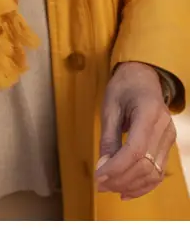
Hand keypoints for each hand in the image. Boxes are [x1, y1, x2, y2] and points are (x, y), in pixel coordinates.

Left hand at [95, 61, 176, 199]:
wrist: (143, 76)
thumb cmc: (124, 87)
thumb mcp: (110, 106)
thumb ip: (108, 138)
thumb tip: (103, 167)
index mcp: (149, 112)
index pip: (135, 150)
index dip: (116, 168)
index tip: (98, 177)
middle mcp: (164, 126)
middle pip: (145, 165)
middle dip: (121, 179)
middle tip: (100, 184)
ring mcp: (169, 137)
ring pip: (153, 173)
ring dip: (131, 186)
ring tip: (110, 188)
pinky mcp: (168, 145)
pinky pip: (158, 172)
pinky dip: (143, 185)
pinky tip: (126, 190)